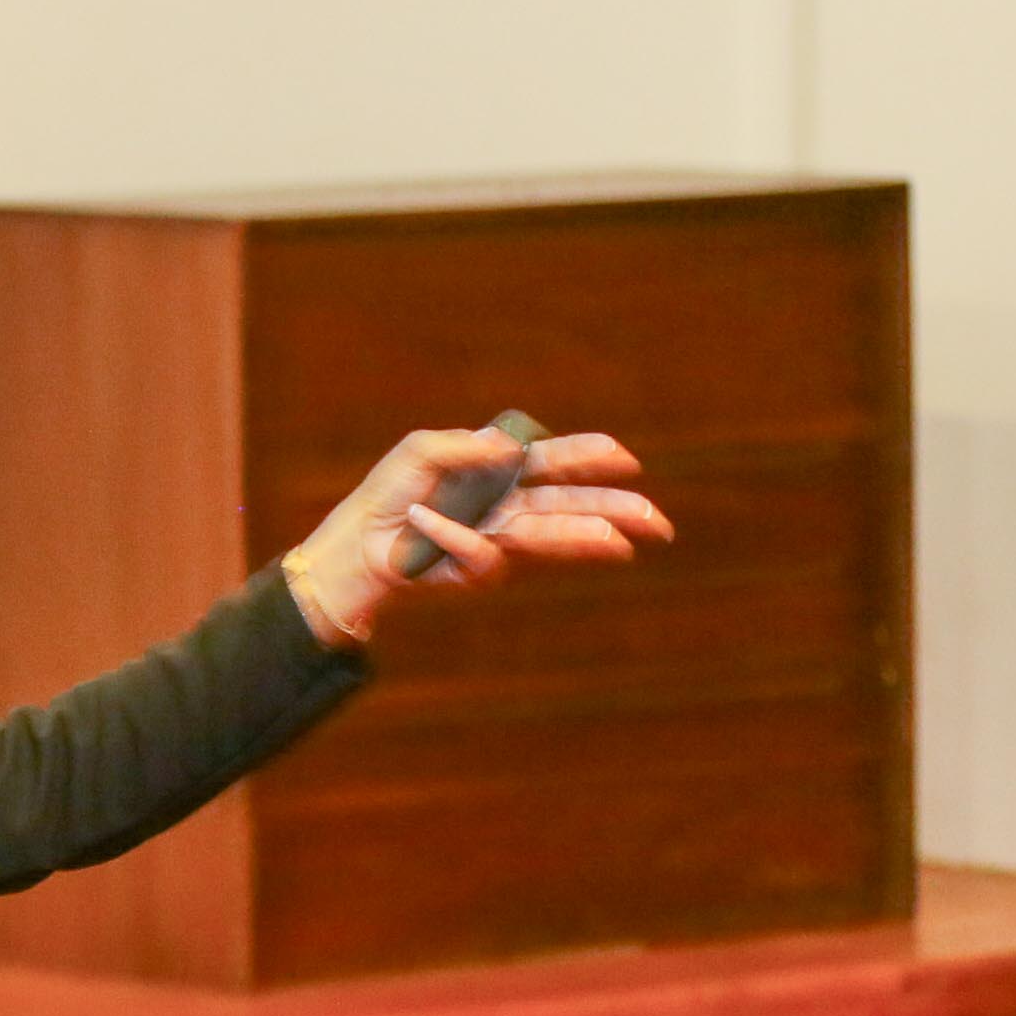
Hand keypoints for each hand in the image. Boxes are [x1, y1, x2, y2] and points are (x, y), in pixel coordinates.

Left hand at [284, 427, 673, 645]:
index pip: (556, 462)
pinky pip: (477, 552)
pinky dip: (452, 536)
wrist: (356, 543)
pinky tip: (424, 522)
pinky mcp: (475, 569)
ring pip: (548, 537)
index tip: (627, 459)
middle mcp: (510, 507)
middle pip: (571, 507)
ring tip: (619, 544)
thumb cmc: (390, 491)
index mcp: (503, 471)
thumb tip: (508, 445)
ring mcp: (497, 540)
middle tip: (658, 523)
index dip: (591, 458)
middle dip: (616, 512)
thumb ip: (463, 446)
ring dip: (581, 536)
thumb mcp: (421, 451)